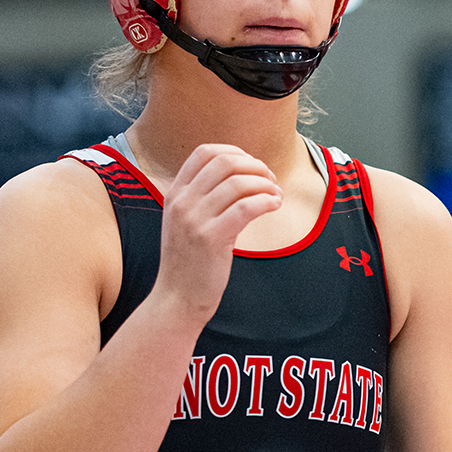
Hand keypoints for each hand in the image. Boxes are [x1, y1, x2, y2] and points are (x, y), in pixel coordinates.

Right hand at [153, 142, 281, 321]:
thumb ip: (202, 198)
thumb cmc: (188, 262)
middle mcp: (182, 202)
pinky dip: (266, 201)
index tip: (251, 166)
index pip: (204, 152)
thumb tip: (240, 176)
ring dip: (265, 185)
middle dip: (255, 166)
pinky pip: (247, 207)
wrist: (177, 299)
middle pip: (225, 163)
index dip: (234, 152)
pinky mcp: (212, 239)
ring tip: (276, 196)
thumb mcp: (184, 222)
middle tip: (270, 180)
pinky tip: (274, 205)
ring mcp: (195, 220)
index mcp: (175, 194)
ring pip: (239, 183)